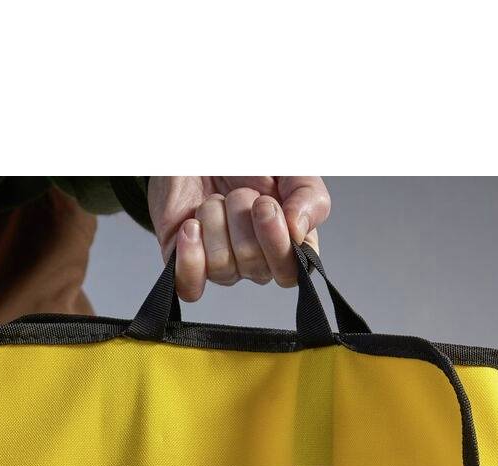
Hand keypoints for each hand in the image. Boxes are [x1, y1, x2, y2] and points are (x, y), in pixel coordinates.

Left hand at [147, 177, 331, 301]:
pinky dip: (190, 258)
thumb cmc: (247, 160)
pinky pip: (189, 286)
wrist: (201, 146)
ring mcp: (221, 265)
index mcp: (285, 244)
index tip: (265, 204)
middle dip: (242, 218)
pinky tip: (191, 227)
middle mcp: (255, 262)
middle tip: (238, 193)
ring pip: (222, 267)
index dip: (277, 244)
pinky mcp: (187, 263)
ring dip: (216, 220)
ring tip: (215, 200)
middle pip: (254, 267)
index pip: (289, 273)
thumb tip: (298, 232)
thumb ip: (309, 198)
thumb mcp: (289, 169)